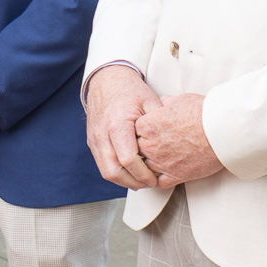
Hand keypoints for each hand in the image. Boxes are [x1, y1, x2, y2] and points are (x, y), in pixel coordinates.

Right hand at [85, 65, 162, 190]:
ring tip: (141, 182)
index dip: (142, 173)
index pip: (127, 159)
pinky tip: (131, 173)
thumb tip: (174, 144)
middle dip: (133, 182)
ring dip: (124, 181)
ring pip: (106, 171)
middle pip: (113, 170)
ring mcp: (95, 139)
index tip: (155, 178)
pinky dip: (117, 173)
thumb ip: (159, 124)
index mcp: (117, 123)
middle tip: (149, 184)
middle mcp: (102, 133)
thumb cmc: (129, 91)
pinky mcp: (93, 143)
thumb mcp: (150, 102)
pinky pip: (102, 165)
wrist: (106, 82)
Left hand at [131, 92, 220, 185]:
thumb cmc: (204, 114)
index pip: (134, 132)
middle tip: (156, 147)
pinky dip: (161, 179)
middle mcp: (149, 145)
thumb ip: (167, 103)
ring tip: (163, 160)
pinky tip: (166, 175)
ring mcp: (160, 162)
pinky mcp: (174, 176)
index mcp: (147, 125)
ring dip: (152, 165)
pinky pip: (159, 182)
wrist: (222, 131)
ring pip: (146, 168)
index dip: (142, 133)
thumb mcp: (180, 100)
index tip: (150, 133)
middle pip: (138, 150)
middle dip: (145, 148)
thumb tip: (165, 103)